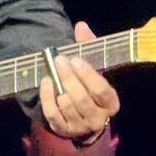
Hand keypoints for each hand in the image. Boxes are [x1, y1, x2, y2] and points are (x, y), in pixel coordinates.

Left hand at [39, 20, 120, 139]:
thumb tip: (81, 26)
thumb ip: (89, 47)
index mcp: (110, 103)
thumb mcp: (94, 69)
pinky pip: (53, 114)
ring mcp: (80, 127)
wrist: (83, 118)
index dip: (87, 75)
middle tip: (59, 61)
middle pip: (82, 99)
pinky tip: (45, 82)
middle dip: (69, 78)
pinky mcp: (64, 130)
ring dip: (59, 88)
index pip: (101, 90)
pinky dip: (47, 98)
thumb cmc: (90, 87)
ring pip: (68, 107)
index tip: (75, 60)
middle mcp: (98, 118)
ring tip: (52, 72)